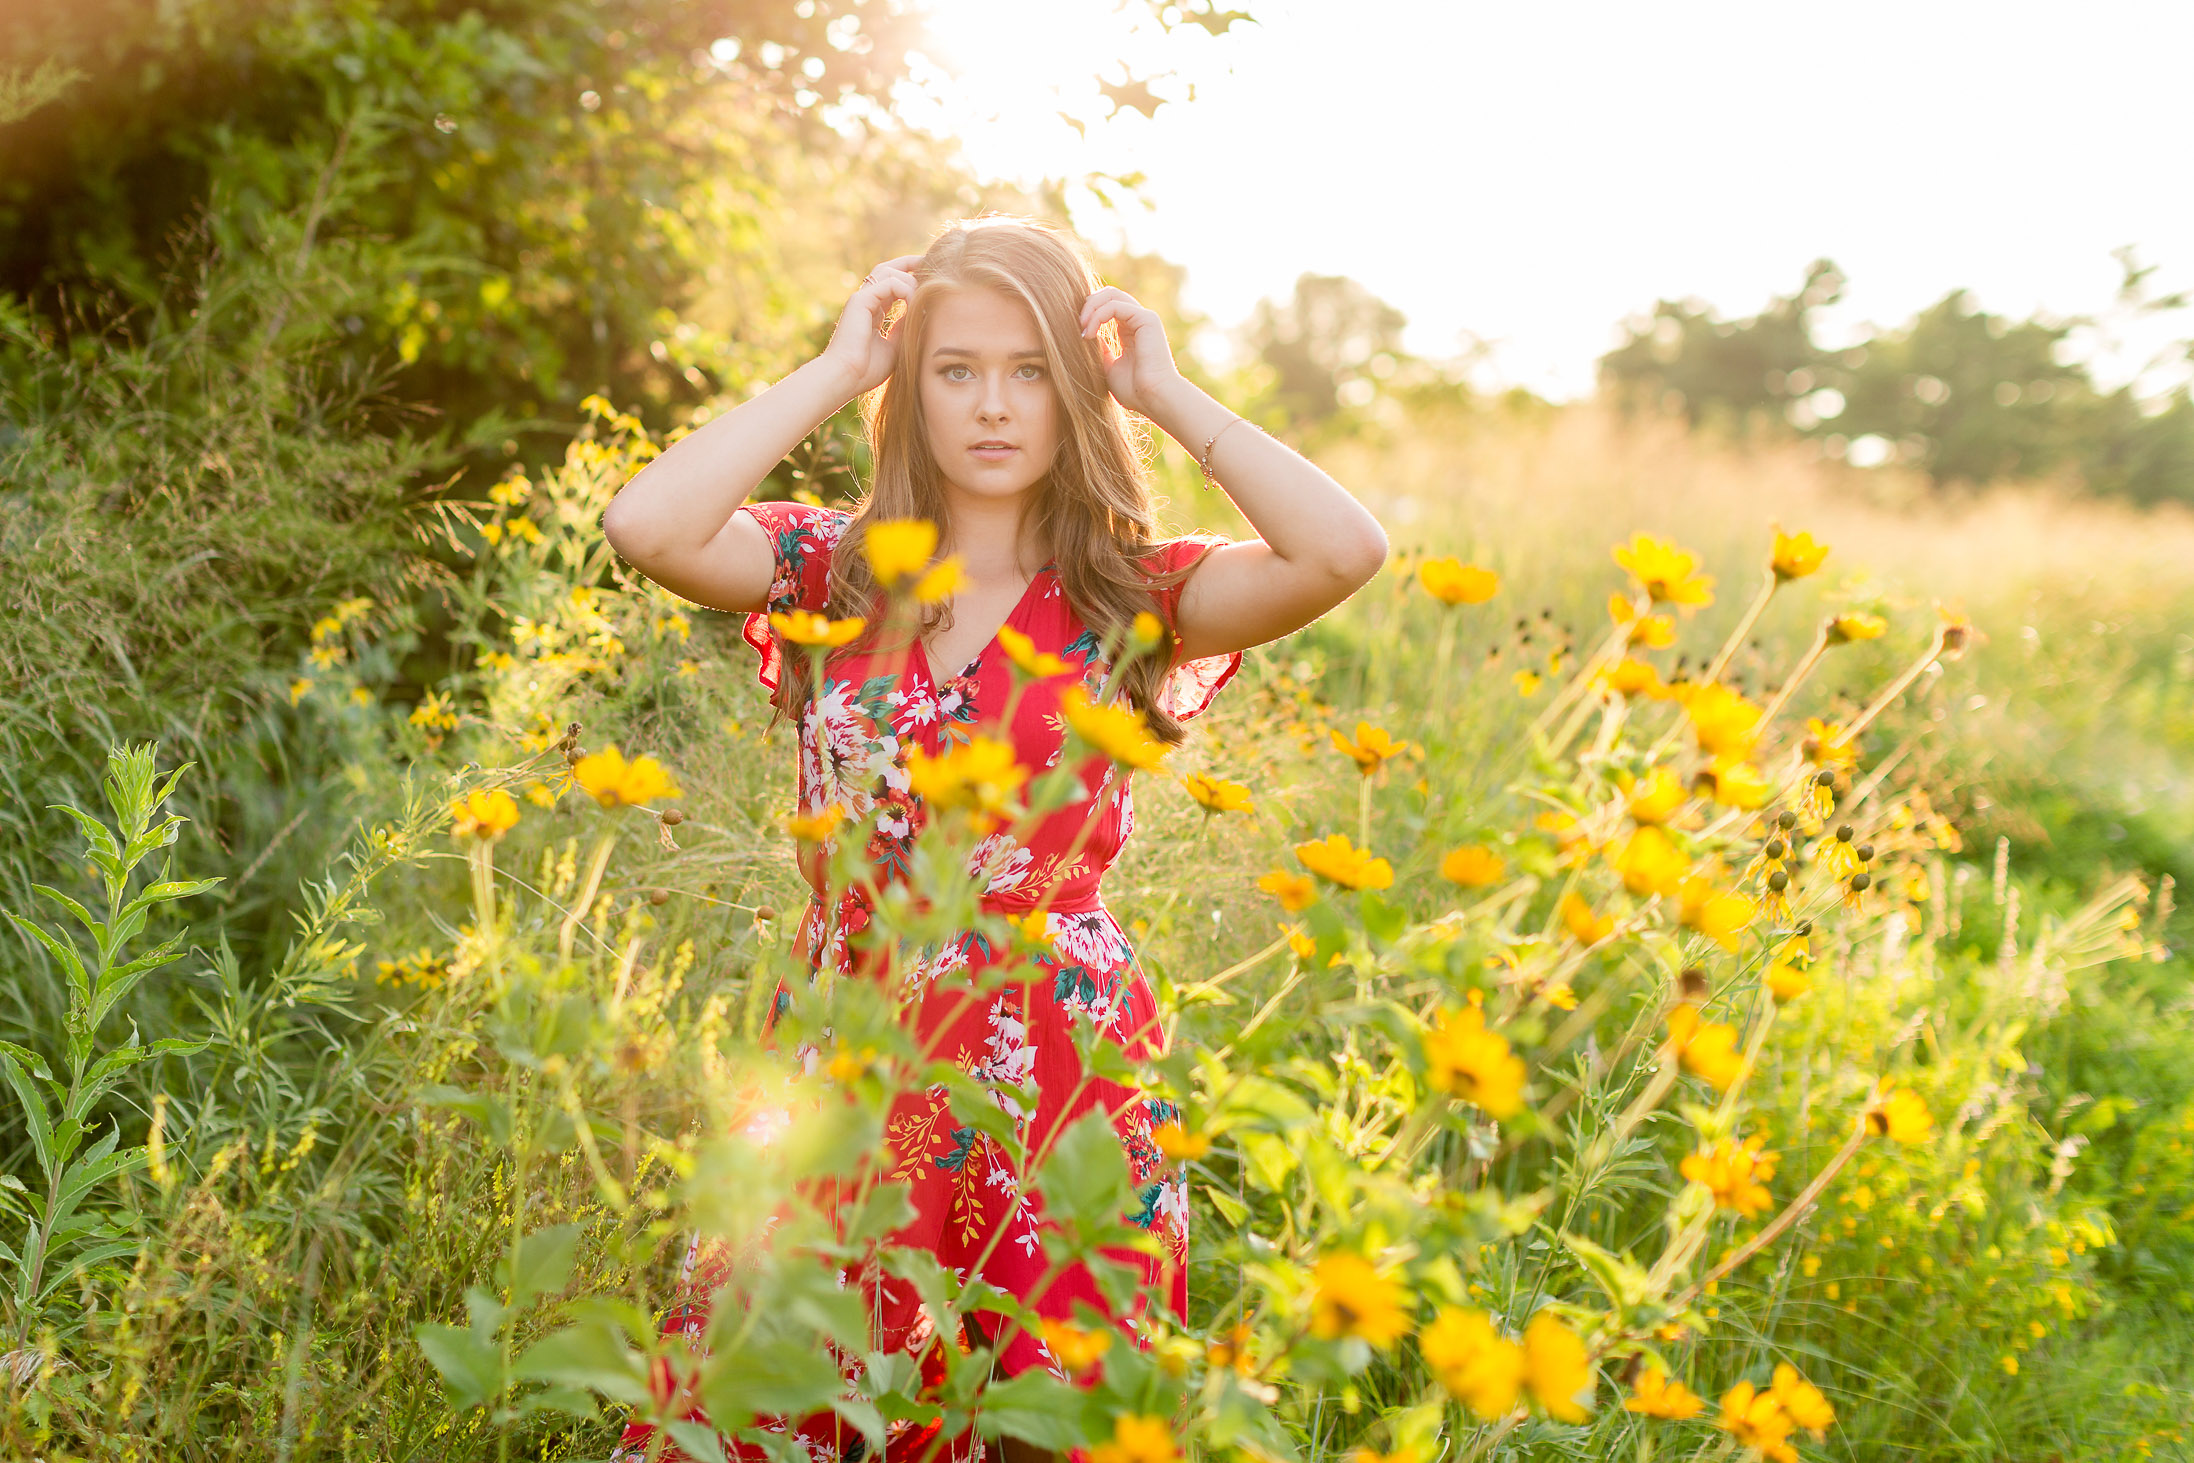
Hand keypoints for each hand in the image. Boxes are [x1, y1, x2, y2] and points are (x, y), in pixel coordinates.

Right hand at [819, 254, 925, 395]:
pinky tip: (914, 303)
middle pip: (888, 269)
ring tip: (924, 294)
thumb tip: (919, 313)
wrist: (845, 378)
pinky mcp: (859, 301)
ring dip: (911, 280)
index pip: (892, 284)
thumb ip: (904, 328)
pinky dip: (905, 289)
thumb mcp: (894, 347)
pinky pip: (888, 283)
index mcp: (872, 310)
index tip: (930, 279)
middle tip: (931, 264)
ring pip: (889, 272)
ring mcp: (861, 298)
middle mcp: (865, 300)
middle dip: (911, 263)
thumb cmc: (866, 369)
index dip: (910, 277)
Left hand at [1079, 286, 1186, 417]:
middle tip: (1077, 324)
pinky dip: (1098, 316)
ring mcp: (1143, 317)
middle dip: (1088, 304)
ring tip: (1082, 327)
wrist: (1154, 397)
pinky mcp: (1146, 319)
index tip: (1077, 332)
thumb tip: (1086, 334)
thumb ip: (1100, 350)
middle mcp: (1137, 320)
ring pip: (1111, 294)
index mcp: (1130, 330)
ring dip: (1091, 307)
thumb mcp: (1109, 368)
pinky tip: (1090, 334)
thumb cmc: (1135, 390)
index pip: (1107, 306)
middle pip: (1108, 293)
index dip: (1088, 311)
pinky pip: (1115, 306)